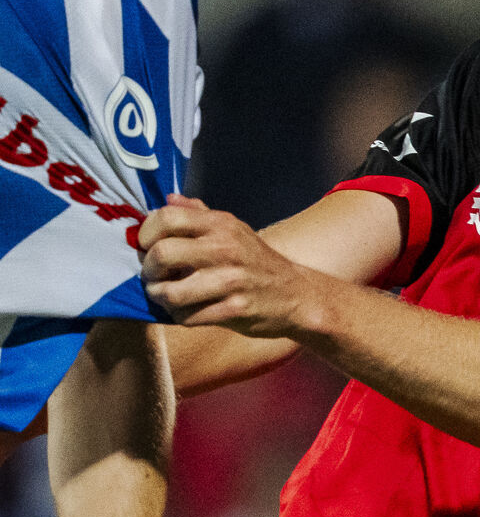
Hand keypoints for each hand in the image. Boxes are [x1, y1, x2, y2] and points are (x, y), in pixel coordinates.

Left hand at [140, 195, 325, 337]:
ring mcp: (232, 280)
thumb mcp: (233, 230)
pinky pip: (188, 317)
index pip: (167, 217)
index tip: (148, 247)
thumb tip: (169, 199)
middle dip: (149, 271)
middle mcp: (226, 248)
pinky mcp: (235, 310)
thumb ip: (199, 214)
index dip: (146, 233)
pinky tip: (189, 311)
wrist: (296, 294)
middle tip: (154, 277)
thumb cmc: (256, 261)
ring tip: (168, 296)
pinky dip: (181, 316)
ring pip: (170, 292)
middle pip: (162, 254)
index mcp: (222, 224)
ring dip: (161, 298)